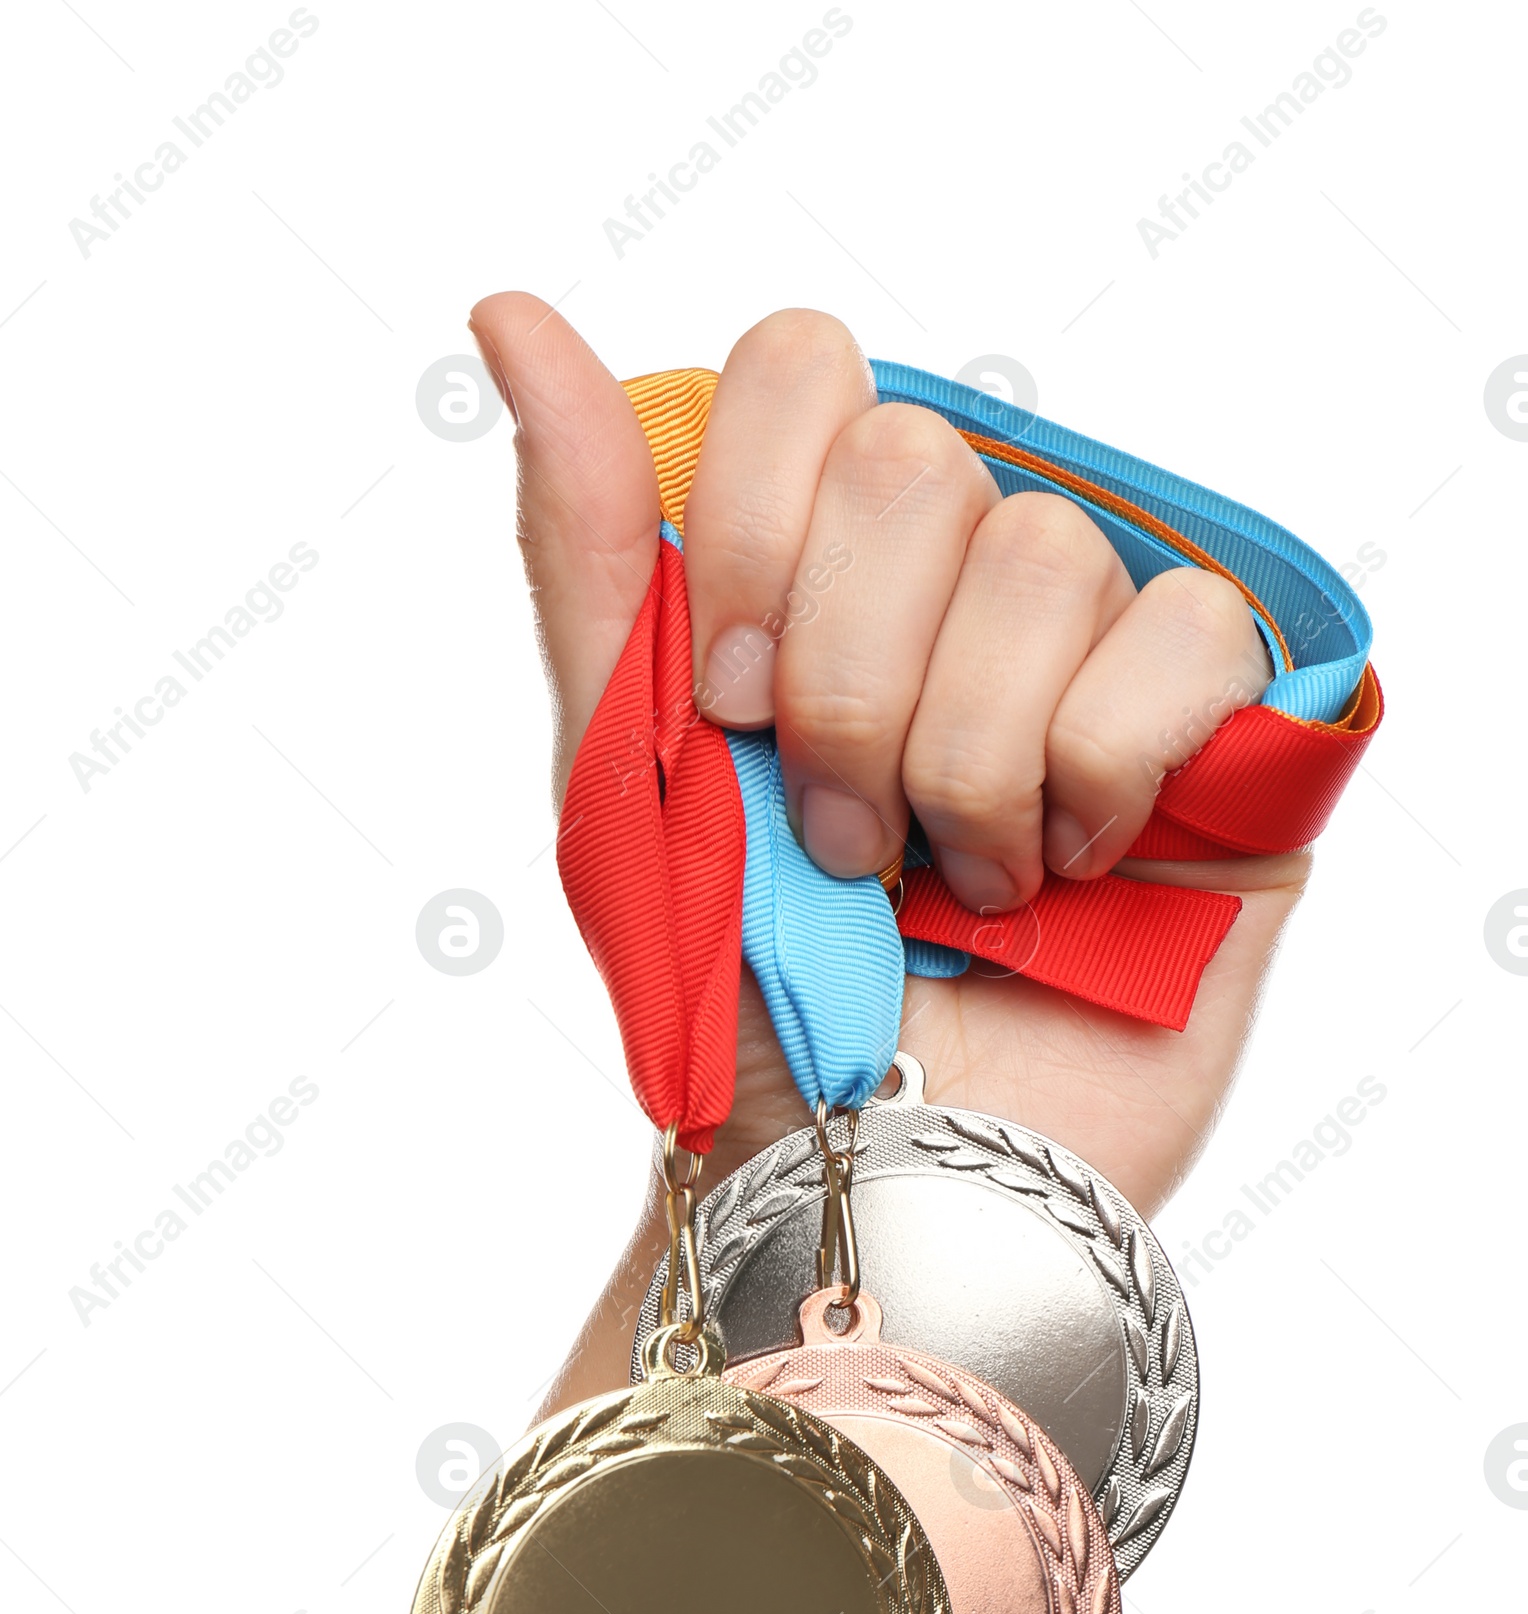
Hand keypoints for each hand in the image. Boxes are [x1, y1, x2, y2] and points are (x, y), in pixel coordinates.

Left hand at [470, 293, 1310, 1218]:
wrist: (865, 1170)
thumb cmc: (744, 992)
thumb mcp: (625, 767)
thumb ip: (590, 546)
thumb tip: (513, 318)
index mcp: (825, 560)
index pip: (806, 373)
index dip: (754, 529)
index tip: (725, 704)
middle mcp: (966, 575)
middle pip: (918, 462)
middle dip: (844, 689)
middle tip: (840, 839)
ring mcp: (1100, 640)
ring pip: (1046, 554)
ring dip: (961, 766)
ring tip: (954, 886)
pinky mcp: (1226, 723)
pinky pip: (1188, 631)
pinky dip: (1098, 779)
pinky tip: (1071, 872)